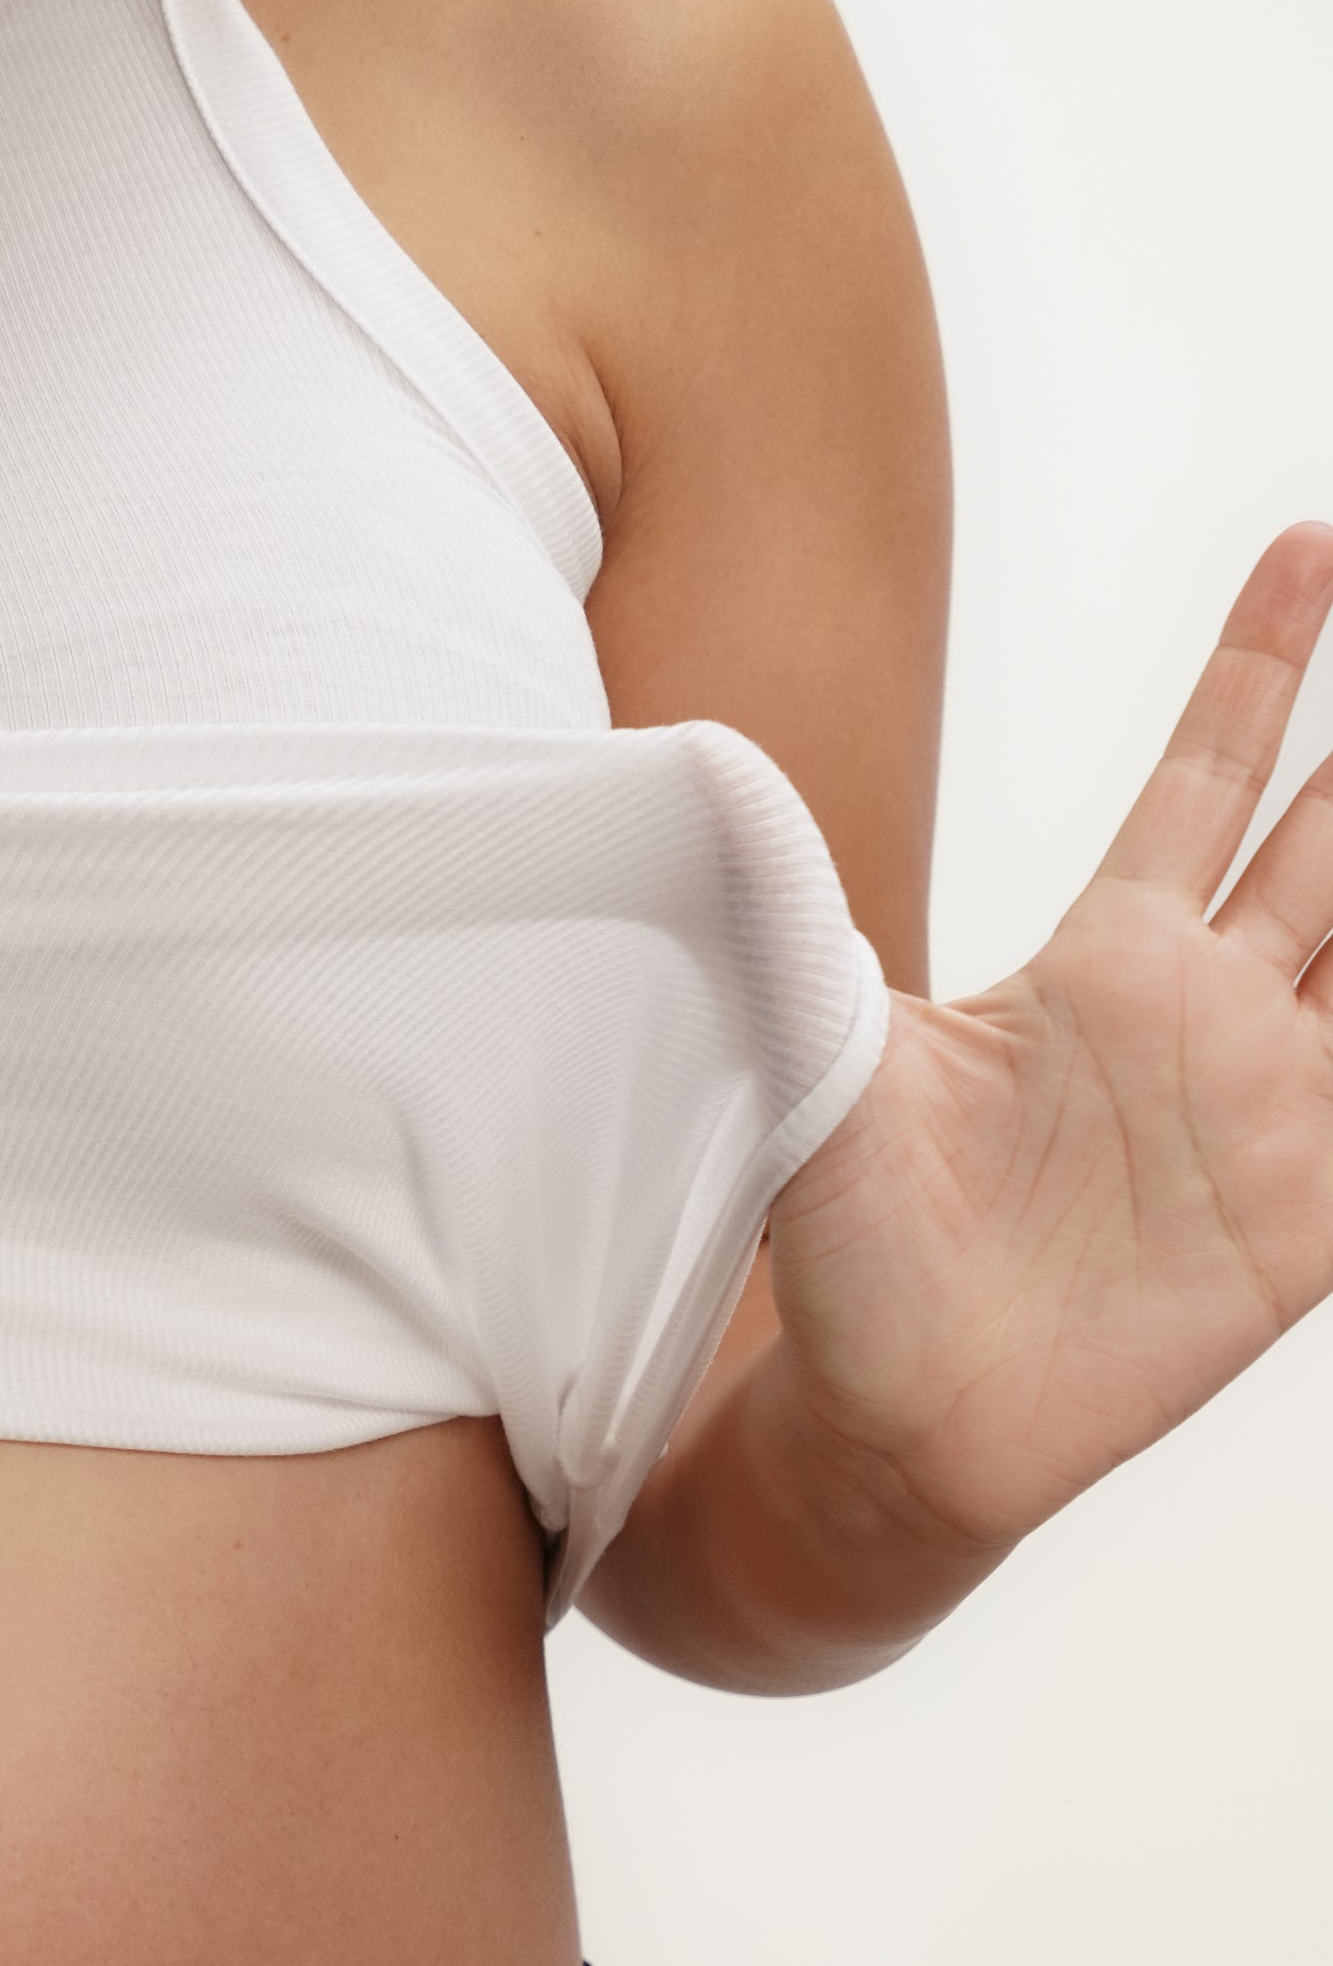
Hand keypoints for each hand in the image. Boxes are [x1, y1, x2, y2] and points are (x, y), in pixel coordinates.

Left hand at [769, 526, 1332, 1573]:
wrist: (889, 1419)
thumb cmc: (846, 1244)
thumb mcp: (812, 1058)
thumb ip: (778, 919)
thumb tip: (695, 779)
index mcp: (1106, 958)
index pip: (1209, 777)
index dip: (1261, 664)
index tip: (1313, 546)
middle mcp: (1208, 1018)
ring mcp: (1270, 1117)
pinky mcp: (1303, 1225)